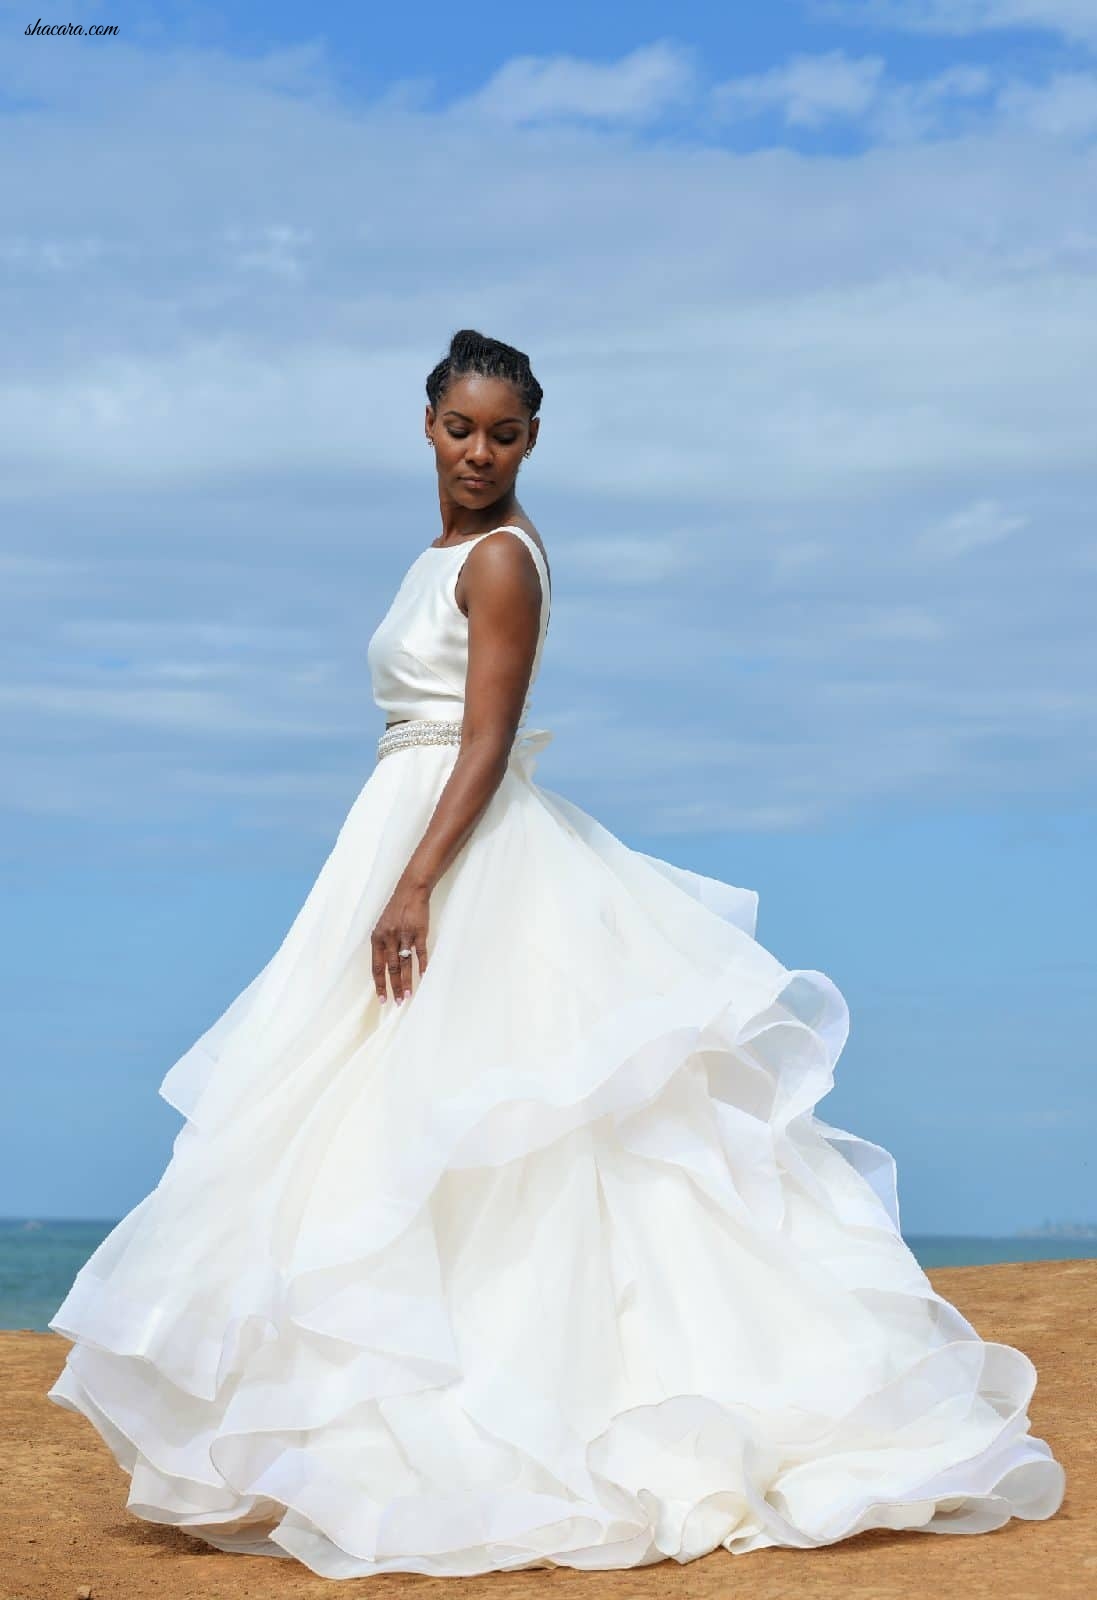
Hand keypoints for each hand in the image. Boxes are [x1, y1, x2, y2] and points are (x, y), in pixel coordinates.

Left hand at [371, 878, 429, 1004]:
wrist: (410, 891)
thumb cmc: (396, 910)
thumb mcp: (383, 926)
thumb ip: (383, 945)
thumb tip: (384, 967)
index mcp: (377, 938)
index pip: (377, 966)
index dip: (380, 983)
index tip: (382, 998)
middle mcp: (389, 938)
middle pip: (391, 968)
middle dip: (394, 987)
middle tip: (397, 1002)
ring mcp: (405, 935)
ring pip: (405, 964)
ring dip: (407, 981)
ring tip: (408, 996)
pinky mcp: (419, 932)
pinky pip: (420, 952)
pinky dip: (422, 965)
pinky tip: (423, 977)